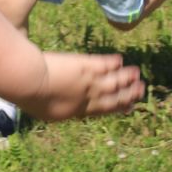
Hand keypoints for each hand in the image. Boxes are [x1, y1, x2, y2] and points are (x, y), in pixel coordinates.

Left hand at [19, 51, 143, 119]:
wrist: (30, 81)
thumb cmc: (31, 97)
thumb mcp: (46, 111)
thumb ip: (60, 109)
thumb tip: (63, 109)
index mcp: (78, 111)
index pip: (104, 110)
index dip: (119, 107)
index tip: (129, 106)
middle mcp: (88, 97)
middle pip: (114, 96)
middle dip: (129, 94)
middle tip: (141, 90)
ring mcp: (88, 81)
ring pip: (114, 80)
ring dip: (126, 77)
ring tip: (137, 73)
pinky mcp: (86, 65)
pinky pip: (104, 64)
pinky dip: (113, 63)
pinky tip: (120, 60)